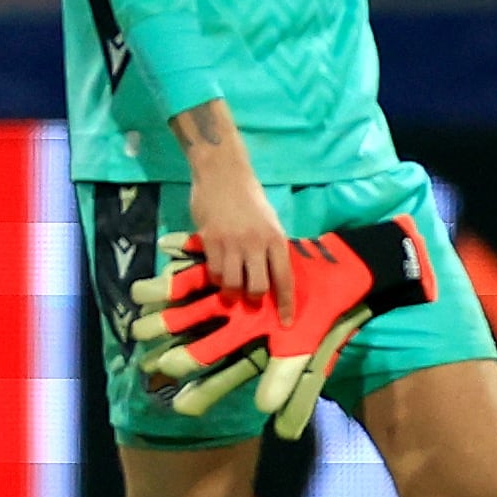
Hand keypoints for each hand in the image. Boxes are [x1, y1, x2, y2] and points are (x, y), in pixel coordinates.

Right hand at [179, 128, 288, 313]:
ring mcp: (232, 243)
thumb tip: (270, 275)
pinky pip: (213, 271)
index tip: (286, 323)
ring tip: (230, 290)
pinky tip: (216, 273)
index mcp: (276, 239)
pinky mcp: (210, 241)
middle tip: (249, 298)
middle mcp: (256, 244)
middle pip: (258, 287)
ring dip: (231, 293)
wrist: (222, 173)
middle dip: (254, 299)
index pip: (284, 279)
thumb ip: (270, 246)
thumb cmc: (249, 197)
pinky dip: (215, 278)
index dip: (286, 304)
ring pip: (232, 284)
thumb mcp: (269, 221)